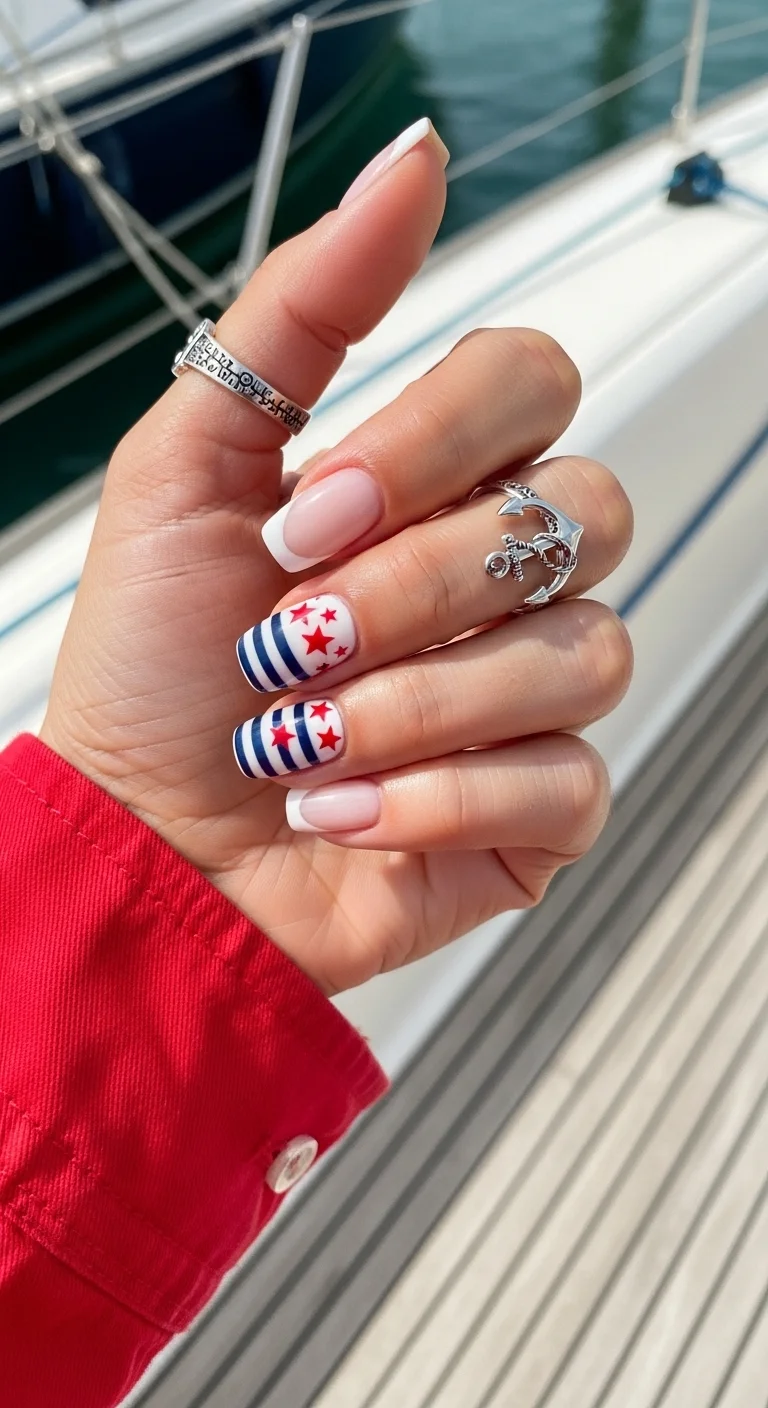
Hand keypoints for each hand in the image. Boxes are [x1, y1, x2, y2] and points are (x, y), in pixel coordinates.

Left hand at [40, 125, 632, 996]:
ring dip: (412, 703)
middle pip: (583, 511)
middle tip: (296, 637)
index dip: (431, 444)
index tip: (304, 522)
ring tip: (305, 743)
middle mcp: (506, 576)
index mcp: (437, 484)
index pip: (534, 382)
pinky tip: (345, 814)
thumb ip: (301, 311)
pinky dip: (434, 800)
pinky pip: (567, 779)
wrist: (144, 845)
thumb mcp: (189, 465)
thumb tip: (413, 164)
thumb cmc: (158, 671)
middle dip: (417, 585)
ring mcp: (534, 691)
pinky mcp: (544, 805)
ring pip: (586, 650)